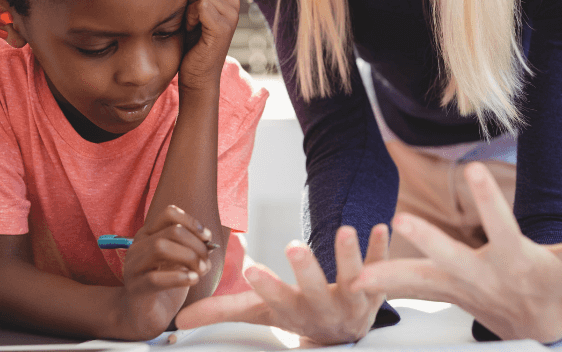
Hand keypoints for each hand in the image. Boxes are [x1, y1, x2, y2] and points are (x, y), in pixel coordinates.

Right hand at [118, 205, 213, 336]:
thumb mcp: (181, 261)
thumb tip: (210, 244)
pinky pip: (155, 278)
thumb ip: (192, 249)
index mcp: (149, 234)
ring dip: (188, 258)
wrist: (145, 316)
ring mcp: (133, 266)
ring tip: (201, 272)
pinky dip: (179, 277)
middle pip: (171, 231)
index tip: (208, 238)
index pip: (169, 213)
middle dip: (196, 245)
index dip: (192, 222)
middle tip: (207, 262)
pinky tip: (192, 280)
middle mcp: (138, 246)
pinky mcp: (135, 288)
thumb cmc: (166, 285)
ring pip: (160, 248)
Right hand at [175, 224, 389, 344]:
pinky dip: (381, 249)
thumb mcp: (261, 314)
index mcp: (293, 312)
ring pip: (352, 278)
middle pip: (314, 290)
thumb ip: (223, 312)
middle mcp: (323, 309)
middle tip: (294, 246)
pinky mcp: (377, 287)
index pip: (275, 301)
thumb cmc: (296, 315)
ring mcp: (352, 299)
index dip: (265, 287)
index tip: (251, 270)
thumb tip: (179, 322)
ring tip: (344, 229)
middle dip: (305, 270)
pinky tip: (381, 226)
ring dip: (348, 255)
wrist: (344, 333)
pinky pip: (382, 268)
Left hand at [178, 0, 239, 92]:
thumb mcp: (188, 8)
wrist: (196, 74)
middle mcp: (232, 1)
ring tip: (189, 24)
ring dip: (186, 5)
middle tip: (186, 15)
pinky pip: (200, 5)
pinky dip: (189, 17)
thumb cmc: (190, 43)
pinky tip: (191, 30)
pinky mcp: (223, 26)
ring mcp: (230, 13)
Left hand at [353, 162, 561, 343]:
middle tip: (401, 220)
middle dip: (428, 240)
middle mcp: (482, 277)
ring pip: (422, 281)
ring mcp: (459, 288)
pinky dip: (387, 283)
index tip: (476, 171)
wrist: (534, 328)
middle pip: (452, 257)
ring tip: (359, 275)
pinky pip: (412, 288)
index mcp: (515, 262)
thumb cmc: (556, 286)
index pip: (502, 226)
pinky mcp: (443, 293)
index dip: (490, 200)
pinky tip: (357, 279)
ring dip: (392, 276)